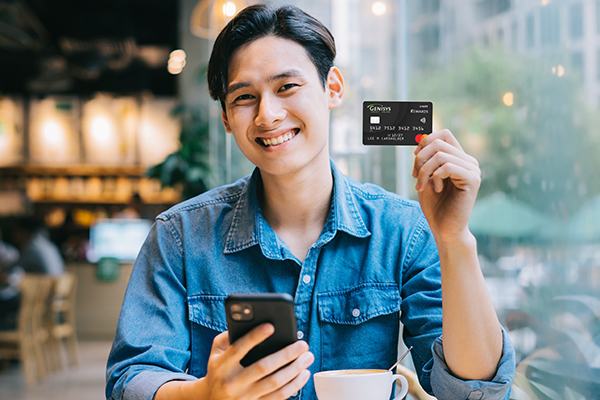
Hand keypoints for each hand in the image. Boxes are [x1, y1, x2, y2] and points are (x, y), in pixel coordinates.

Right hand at [198, 323, 313, 399]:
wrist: (211, 399)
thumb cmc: (219, 369)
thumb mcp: (216, 351)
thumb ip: (228, 336)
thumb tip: (250, 322)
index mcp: (222, 365)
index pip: (239, 348)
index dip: (255, 337)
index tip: (271, 326)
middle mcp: (233, 382)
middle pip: (263, 367)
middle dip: (285, 355)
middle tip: (302, 345)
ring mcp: (245, 396)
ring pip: (274, 383)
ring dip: (295, 370)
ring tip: (307, 357)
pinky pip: (278, 397)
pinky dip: (294, 386)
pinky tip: (303, 374)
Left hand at [412, 129, 480, 242]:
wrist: (444, 229)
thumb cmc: (435, 205)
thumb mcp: (426, 177)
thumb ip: (425, 159)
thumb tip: (420, 138)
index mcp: (459, 159)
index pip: (444, 134)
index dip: (426, 141)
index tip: (415, 156)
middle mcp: (468, 161)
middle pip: (439, 143)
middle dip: (420, 159)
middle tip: (415, 177)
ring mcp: (472, 170)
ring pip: (440, 154)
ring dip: (424, 171)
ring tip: (422, 186)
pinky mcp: (472, 180)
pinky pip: (447, 166)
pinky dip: (435, 177)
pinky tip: (437, 190)